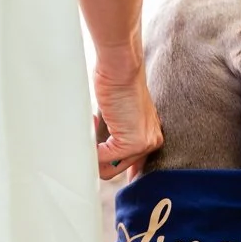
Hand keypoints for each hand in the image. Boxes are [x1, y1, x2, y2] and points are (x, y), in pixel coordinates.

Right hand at [90, 45, 161, 181]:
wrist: (121, 70)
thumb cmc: (116, 87)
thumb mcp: (118, 117)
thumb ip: (114, 136)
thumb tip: (96, 156)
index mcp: (150, 138)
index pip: (133, 169)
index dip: (113, 170)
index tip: (98, 169)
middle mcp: (152, 143)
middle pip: (116, 171)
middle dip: (96, 160)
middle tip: (88, 137)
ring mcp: (145, 145)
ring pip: (108, 170)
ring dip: (92, 153)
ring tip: (92, 127)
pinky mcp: (134, 143)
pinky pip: (103, 159)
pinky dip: (91, 147)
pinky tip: (93, 122)